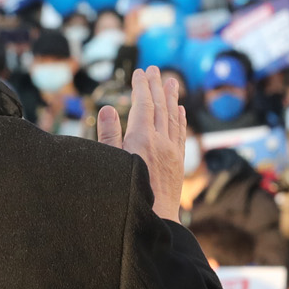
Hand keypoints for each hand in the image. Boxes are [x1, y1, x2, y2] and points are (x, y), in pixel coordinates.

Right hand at [97, 67, 187, 222]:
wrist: (154, 219)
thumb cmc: (128, 192)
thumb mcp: (111, 163)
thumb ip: (108, 135)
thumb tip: (107, 108)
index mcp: (142, 139)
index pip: (143, 104)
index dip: (142, 86)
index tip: (140, 72)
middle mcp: (160, 141)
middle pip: (160, 106)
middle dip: (156, 85)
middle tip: (154, 68)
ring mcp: (172, 151)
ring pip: (173, 117)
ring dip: (172, 97)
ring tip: (172, 81)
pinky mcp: (178, 161)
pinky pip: (181, 133)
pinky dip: (181, 118)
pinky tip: (181, 109)